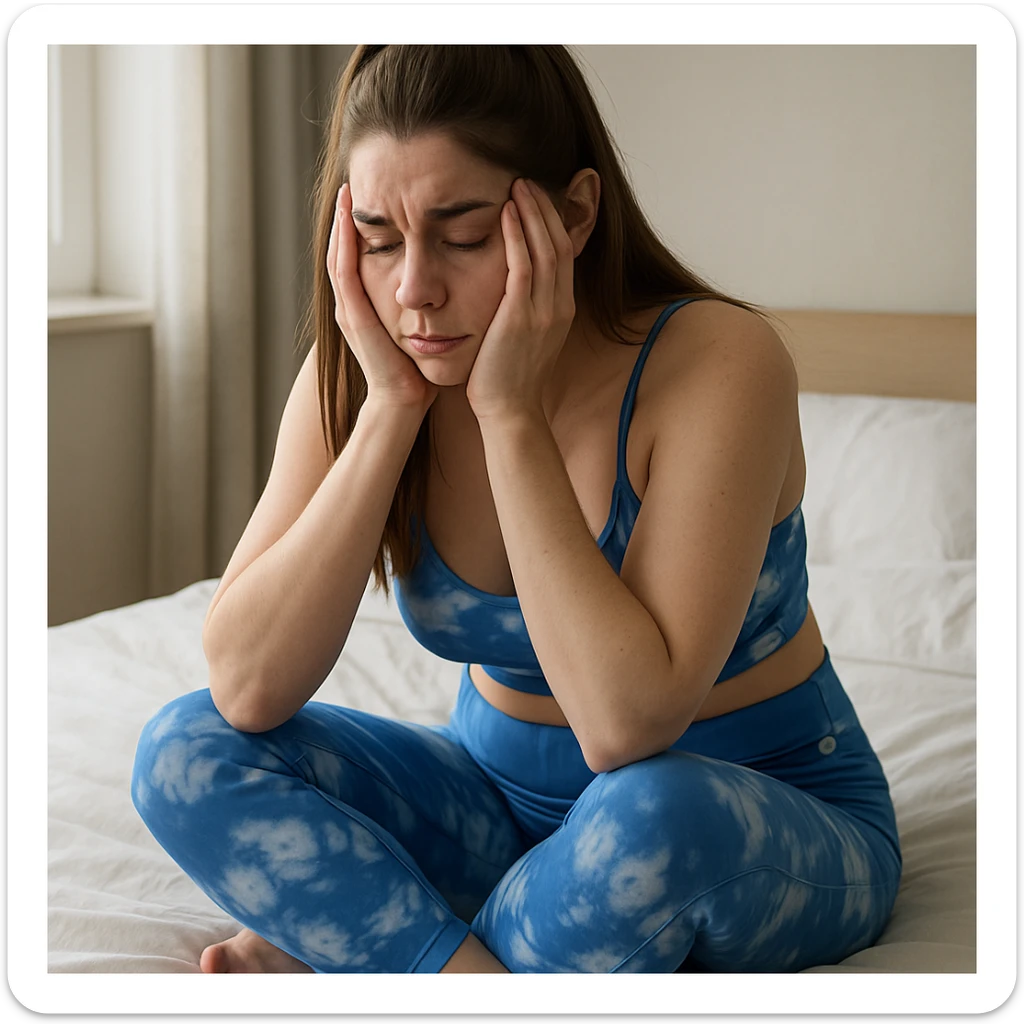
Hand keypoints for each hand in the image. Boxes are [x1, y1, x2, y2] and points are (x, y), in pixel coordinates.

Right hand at [326, 183, 438, 415]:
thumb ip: (423, 301)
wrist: (405, 402)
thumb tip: (447, 275)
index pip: (357, 255)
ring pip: (338, 257)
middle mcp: (352, 305)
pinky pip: (344, 274)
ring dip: (339, 224)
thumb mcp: (420, 324)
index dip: (359, 225)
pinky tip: (349, 222)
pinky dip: (344, 246)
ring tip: (347, 191)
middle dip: (344, 216)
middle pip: (341, 249)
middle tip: (352, 180)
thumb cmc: (418, 368)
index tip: (372, 193)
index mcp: (366, 304)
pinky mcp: (354, 318)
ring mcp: (349, 311)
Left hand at [465, 178, 575, 422]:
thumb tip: (513, 284)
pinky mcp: (521, 318)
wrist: (508, 410)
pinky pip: (523, 266)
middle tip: (527, 178)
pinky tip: (506, 212)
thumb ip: (526, 306)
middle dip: (546, 208)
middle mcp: (559, 306)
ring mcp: (543, 312)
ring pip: (545, 248)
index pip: (564, 253)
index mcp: (562, 309)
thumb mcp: (525, 336)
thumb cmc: (508, 377)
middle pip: (560, 243)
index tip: (537, 196)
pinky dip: (517, 235)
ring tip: (517, 184)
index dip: (553, 221)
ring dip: (532, 213)